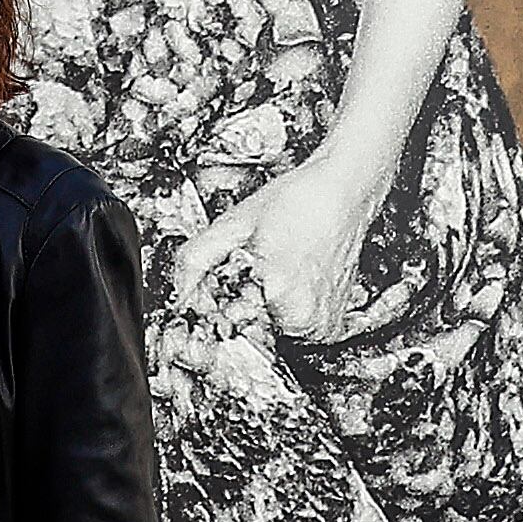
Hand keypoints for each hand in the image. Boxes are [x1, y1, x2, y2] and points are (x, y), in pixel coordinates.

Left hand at [167, 141, 386, 340]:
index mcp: (281, 292)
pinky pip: (297, 328)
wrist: (343, 189)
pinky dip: (285, 308)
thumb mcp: (236, 224)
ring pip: (273, 333)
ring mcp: (324, 323)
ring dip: (263, 309)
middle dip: (240, 307)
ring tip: (272, 271)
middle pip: (252, 331)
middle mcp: (308, 318)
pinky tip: (289, 277)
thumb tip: (179, 292)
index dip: (216, 308)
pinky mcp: (333, 322)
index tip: (215, 293)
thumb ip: (197, 260)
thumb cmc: (300, 200)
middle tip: (249, 273)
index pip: (230, 326)